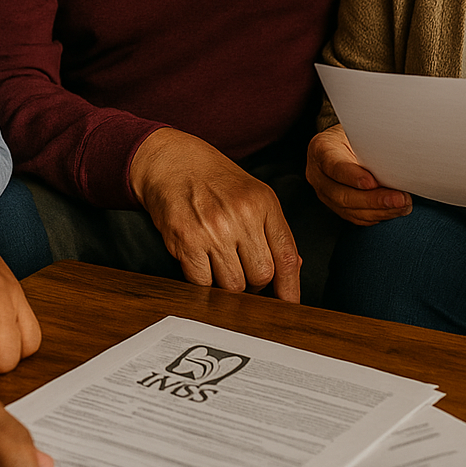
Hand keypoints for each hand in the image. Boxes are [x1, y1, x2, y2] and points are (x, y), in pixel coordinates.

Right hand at [129, 129, 300, 301]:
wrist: (172, 162)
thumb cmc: (214, 180)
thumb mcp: (254, 194)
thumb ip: (274, 231)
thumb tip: (293, 268)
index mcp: (263, 203)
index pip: (286, 257)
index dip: (290, 288)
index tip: (289, 304)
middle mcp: (241, 215)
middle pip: (261, 276)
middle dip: (254, 282)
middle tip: (242, 270)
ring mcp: (213, 229)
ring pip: (233, 286)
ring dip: (228, 284)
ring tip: (220, 264)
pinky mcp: (186, 241)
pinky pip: (203, 283)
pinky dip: (203, 281)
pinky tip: (201, 263)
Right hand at [306, 125, 411, 224]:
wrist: (345, 142)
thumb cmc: (356, 134)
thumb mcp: (360, 131)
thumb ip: (370, 143)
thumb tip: (396, 156)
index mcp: (321, 149)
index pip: (334, 166)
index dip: (352, 176)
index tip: (373, 182)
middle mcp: (318, 173)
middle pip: (341, 194)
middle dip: (373, 200)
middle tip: (399, 199)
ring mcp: (324, 192)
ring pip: (349, 209)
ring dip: (379, 211)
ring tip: (402, 206)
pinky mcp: (335, 205)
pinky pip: (354, 217)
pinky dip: (375, 216)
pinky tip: (392, 211)